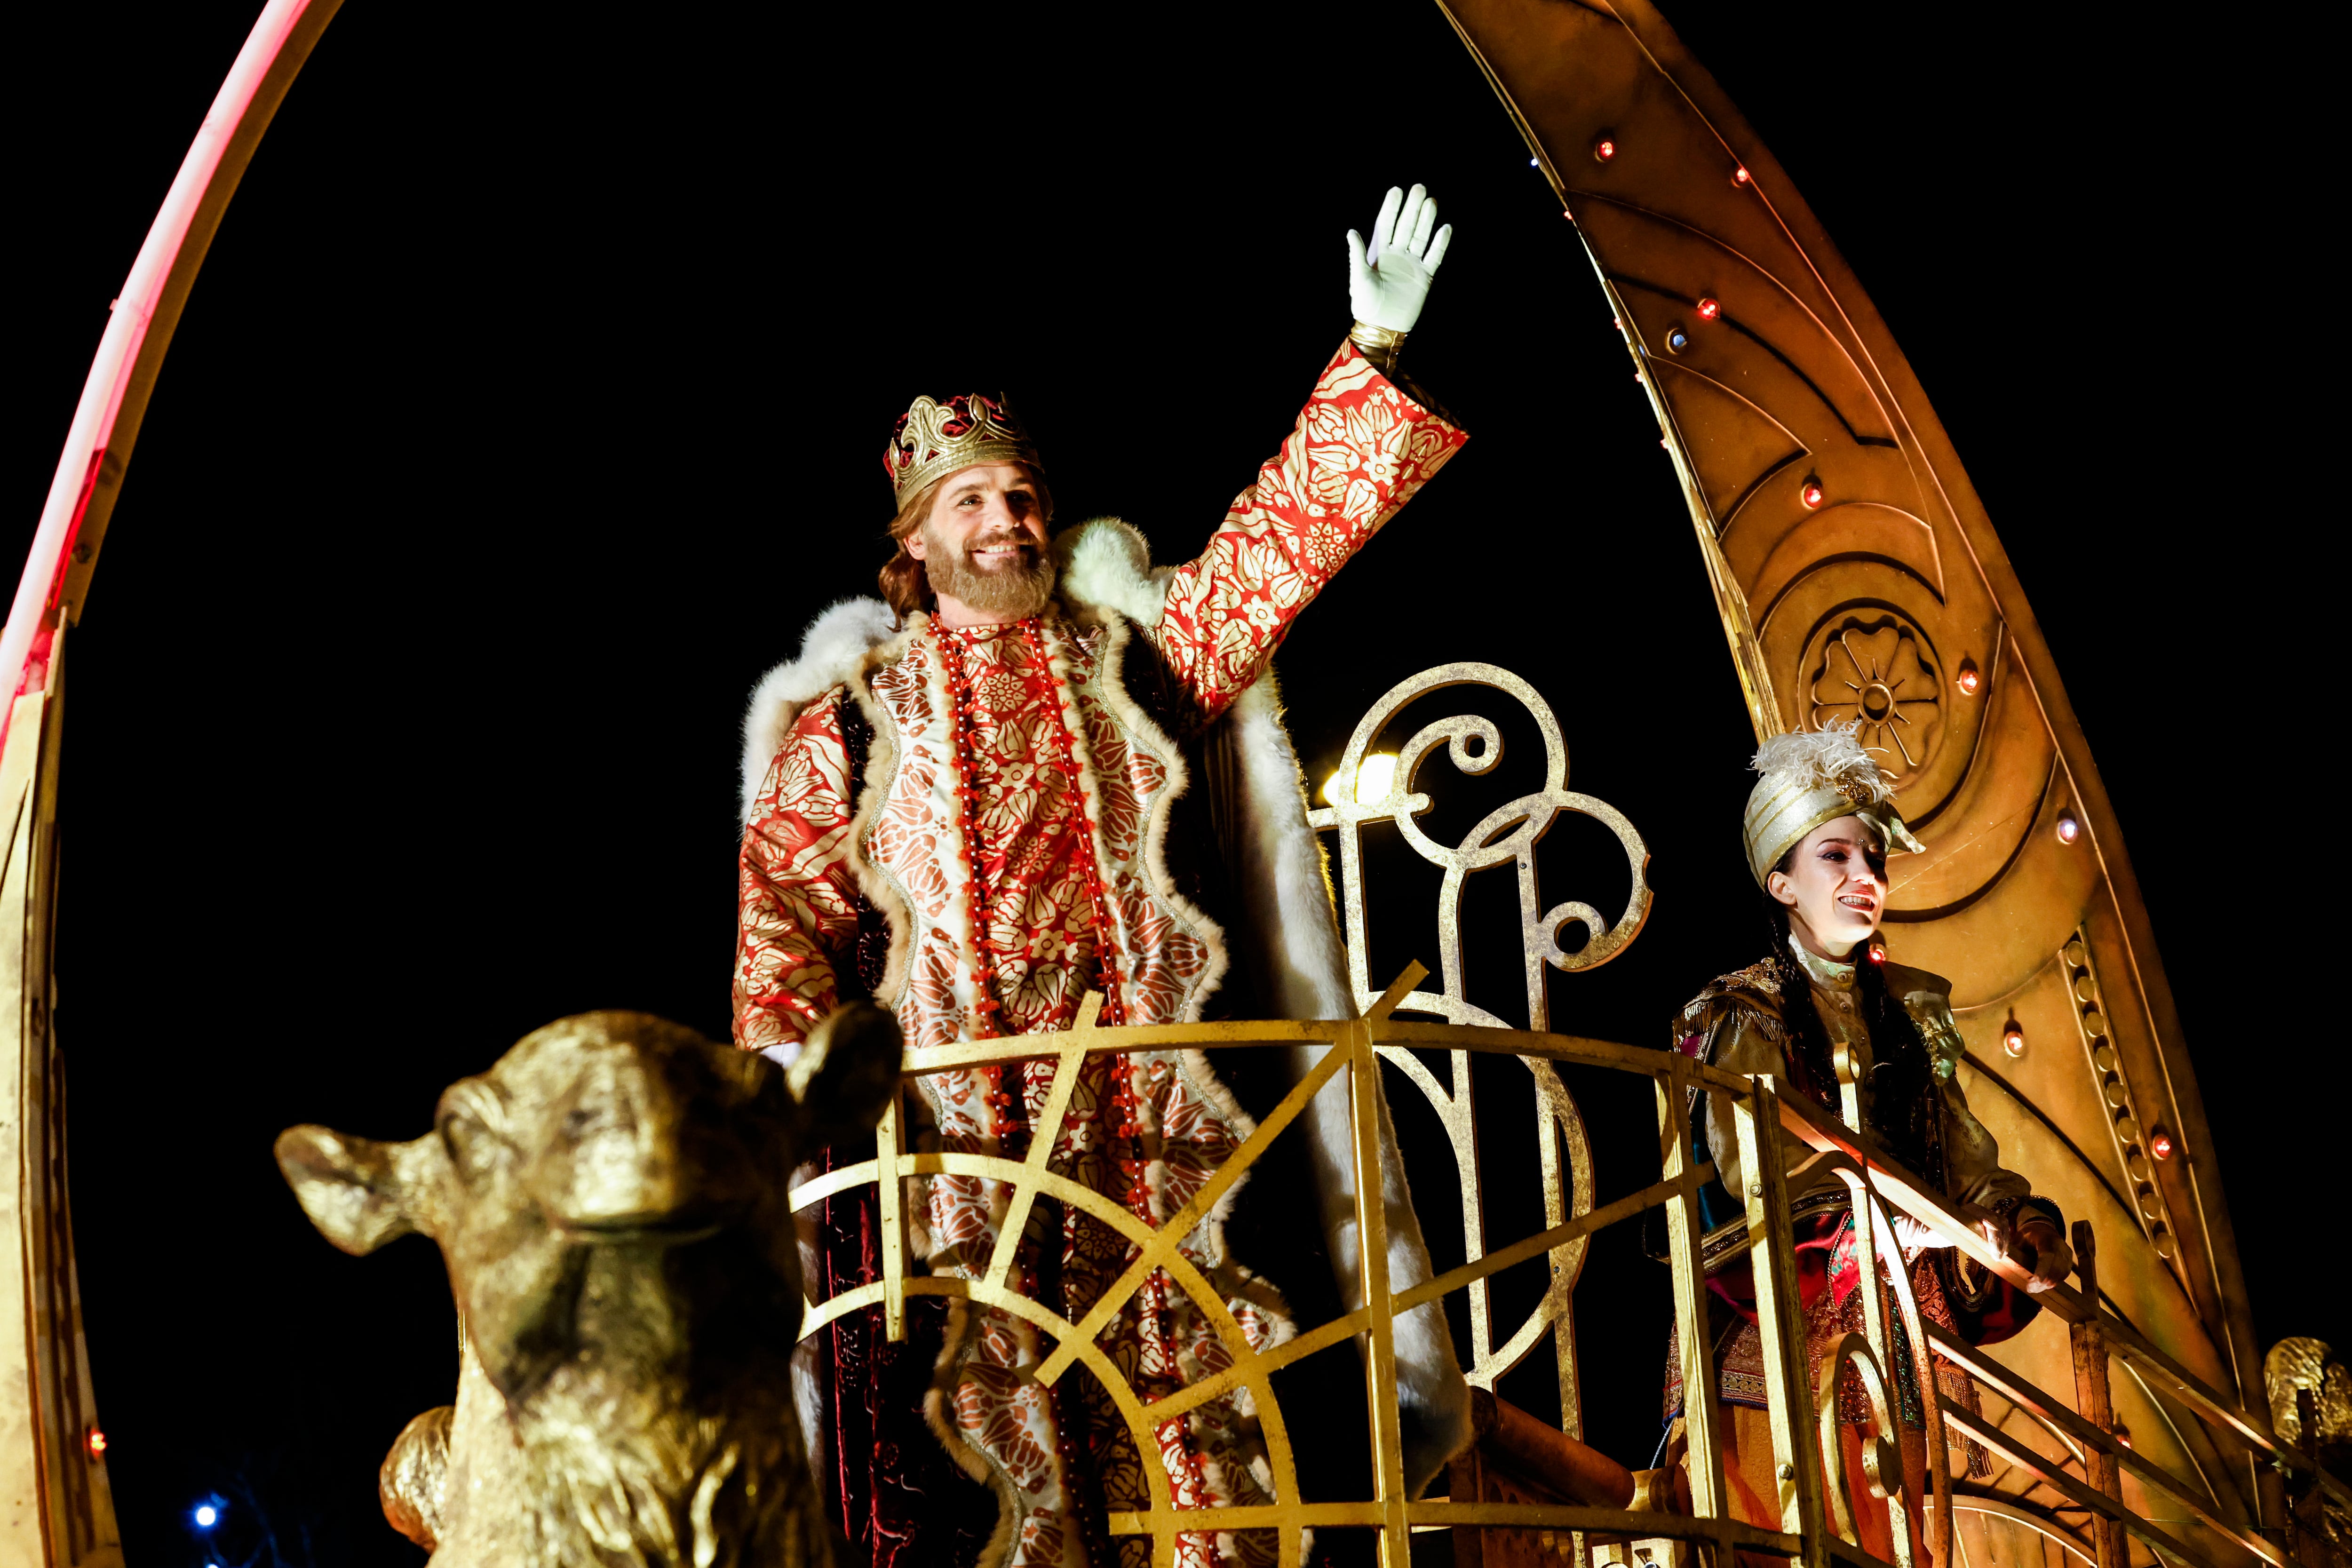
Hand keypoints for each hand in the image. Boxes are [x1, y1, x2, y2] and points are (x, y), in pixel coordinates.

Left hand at [1347, 184, 1452, 332]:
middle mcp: (1397, 254)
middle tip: (1419, 188)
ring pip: (1421, 236)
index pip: (1386, 224)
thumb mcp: (1358, 279)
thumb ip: (1357, 255)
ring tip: (1431, 202)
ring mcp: (1412, 264)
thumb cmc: (1366, 304)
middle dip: (1412, 207)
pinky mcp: (1425, 276)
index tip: (1396, 190)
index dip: (1391, 208)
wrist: (1382, 327)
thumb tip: (1351, 231)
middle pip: (1406, 226)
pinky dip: (1440, 243)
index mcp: (1379, 253)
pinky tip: (1446, 228)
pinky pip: (1435, 256)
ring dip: (1426, 220)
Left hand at [2013, 1218, 2073, 1293]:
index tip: (2031, 1286)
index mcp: (2045, 1239)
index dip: (2040, 1273)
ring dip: (2049, 1283)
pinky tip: (2044, 1283)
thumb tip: (2001, 1259)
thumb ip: (2013, 1250)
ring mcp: (2067, 1253)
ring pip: (2061, 1274)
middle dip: (2043, 1282)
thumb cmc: (2028, 1235)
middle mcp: (2060, 1246)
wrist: (2042, 1227)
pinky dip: (2055, 1280)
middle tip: (2031, 1289)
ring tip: (2036, 1287)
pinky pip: (2064, 1274)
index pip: (2047, 1258)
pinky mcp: (2069, 1260)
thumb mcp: (2018, 1239)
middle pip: (2056, 1269)